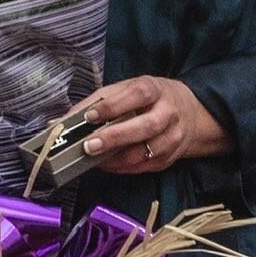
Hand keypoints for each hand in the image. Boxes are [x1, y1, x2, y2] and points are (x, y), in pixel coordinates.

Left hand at [72, 76, 232, 174]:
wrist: (190, 114)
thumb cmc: (151, 98)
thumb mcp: (128, 88)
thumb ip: (99, 101)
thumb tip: (66, 119)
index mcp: (154, 90)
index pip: (135, 95)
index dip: (112, 106)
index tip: (90, 116)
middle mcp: (167, 113)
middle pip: (144, 127)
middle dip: (115, 137)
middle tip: (89, 145)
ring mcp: (172, 138)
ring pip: (146, 152)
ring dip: (117, 159)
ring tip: (94, 159)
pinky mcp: (170, 158)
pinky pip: (145, 166)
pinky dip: (123, 168)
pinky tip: (107, 164)